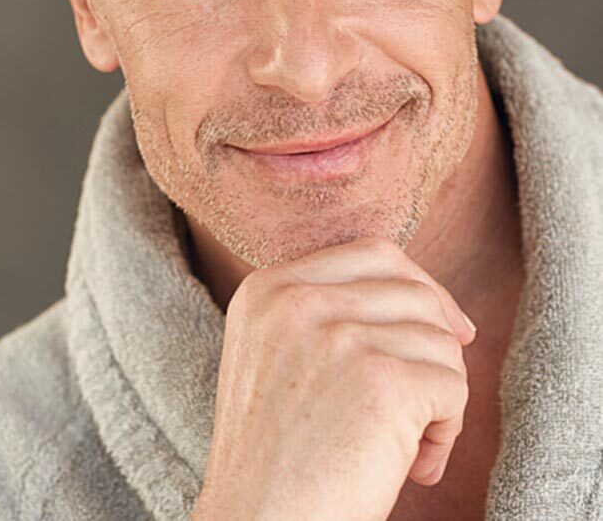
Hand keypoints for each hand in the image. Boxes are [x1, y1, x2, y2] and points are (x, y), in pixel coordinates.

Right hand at [192, 235, 475, 520]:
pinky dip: (447, 431)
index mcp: (267, 289)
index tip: (448, 328)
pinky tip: (415, 467)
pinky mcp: (381, 382)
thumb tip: (436, 306)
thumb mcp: (277, 359)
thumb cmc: (275, 461)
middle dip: (438, 345)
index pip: (373, 253)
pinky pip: (453, 386)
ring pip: (440, 340)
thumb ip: (329, 314)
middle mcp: (298, 301)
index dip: (420, 286)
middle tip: (432, 401)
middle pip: (414, 292)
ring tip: (410, 447)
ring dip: (440, 396)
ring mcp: (337, 336)